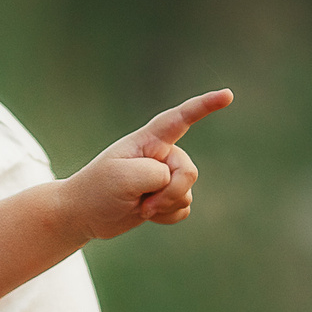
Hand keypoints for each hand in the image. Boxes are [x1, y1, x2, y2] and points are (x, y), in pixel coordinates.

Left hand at [61, 88, 231, 238]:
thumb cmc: (97, 189)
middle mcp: (161, 154)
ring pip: (187, 192)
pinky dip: (166, 216)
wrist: (83, 214)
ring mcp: (164, 176)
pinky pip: (184, 208)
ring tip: (138, 205)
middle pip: (188, 171)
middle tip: (144, 203)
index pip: (181, 118)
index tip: (228, 95)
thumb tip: (173, 182)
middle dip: (171, 192)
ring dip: (164, 206)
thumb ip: (156, 174)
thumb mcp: (123, 178)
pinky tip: (145, 213)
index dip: (205, 106)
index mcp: (148, 140)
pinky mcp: (166, 196)